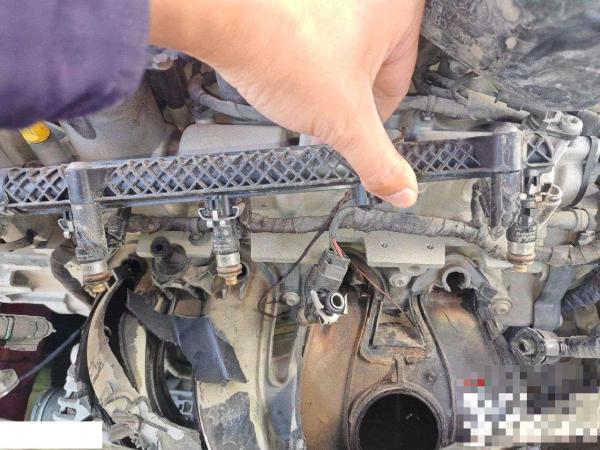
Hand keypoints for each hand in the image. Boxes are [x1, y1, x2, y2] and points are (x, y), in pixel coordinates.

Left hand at [150, 0, 424, 206]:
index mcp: (400, 10)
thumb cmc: (284, 49)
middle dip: (342, 99)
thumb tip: (402, 189)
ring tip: (298, 87)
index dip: (370, 120)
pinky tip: (285, 66)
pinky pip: (313, 32)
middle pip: (367, 68)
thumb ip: (378, 161)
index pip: (398, 85)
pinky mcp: (301, 0)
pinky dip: (303, 54)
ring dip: (323, 78)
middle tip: (320, 112)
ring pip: (340, 51)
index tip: (351, 133)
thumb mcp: (345, 121)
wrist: (223, 17)